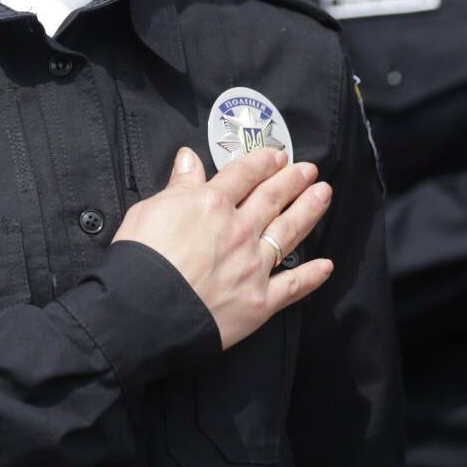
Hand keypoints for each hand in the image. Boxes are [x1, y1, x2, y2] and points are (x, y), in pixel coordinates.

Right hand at [113, 146, 333, 349]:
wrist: (145, 310)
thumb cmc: (140, 258)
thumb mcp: (150, 209)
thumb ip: (178, 185)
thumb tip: (189, 158)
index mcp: (212, 204)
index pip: (243, 175)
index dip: (262, 161)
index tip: (277, 155)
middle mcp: (239, 230)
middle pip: (272, 198)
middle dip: (292, 181)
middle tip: (309, 170)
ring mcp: (254, 265)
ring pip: (289, 232)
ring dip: (309, 211)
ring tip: (324, 194)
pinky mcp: (260, 301)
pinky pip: (293, 286)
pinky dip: (311, 276)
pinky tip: (326, 266)